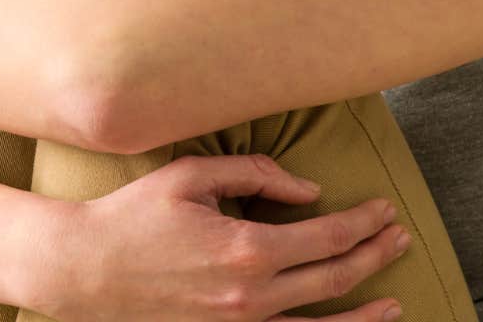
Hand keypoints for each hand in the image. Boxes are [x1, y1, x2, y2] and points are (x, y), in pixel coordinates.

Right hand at [29, 154, 410, 321]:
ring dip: (366, 310)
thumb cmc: (132, 216)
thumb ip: (253, 174)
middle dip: (375, 255)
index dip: (363, 223)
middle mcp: (253, 294)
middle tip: (398, 237)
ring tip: (394, 299)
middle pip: (335, 276)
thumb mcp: (189, 177)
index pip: (328, 236)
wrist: (84, 270)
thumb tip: (307, 190)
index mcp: (248, 247)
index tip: (383, 210)